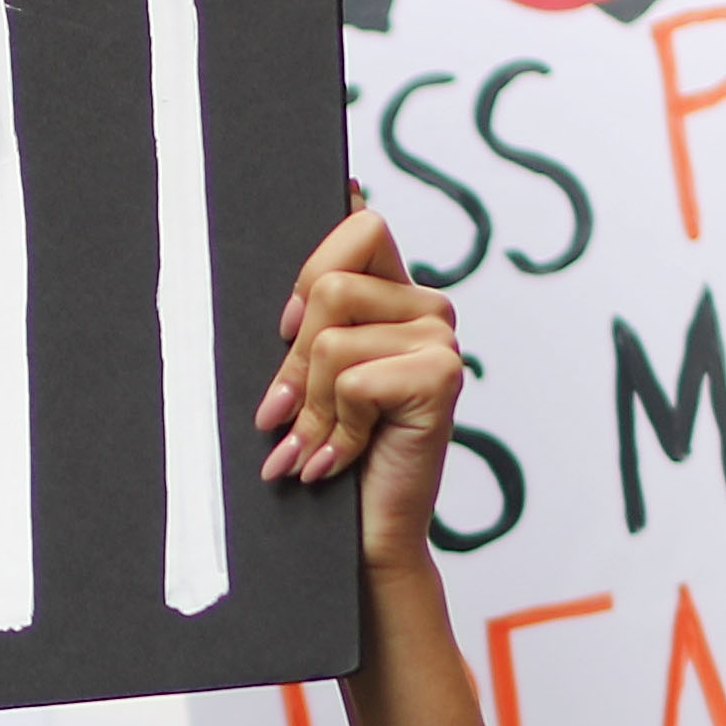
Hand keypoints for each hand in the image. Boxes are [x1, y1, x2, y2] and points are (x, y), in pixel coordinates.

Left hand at [255, 204, 465, 578]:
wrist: (365, 536)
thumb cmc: (328, 452)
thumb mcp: (308, 372)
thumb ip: (314, 305)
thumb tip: (342, 189)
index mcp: (395, 294)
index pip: (359, 225)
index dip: (310, 271)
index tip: (288, 329)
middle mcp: (428, 308)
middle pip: (329, 286)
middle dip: (293, 361)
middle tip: (283, 415)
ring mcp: (441, 340)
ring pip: (332, 340)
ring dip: (310, 407)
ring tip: (311, 447)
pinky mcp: (442, 377)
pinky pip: (353, 381)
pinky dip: (336, 430)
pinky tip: (339, 460)